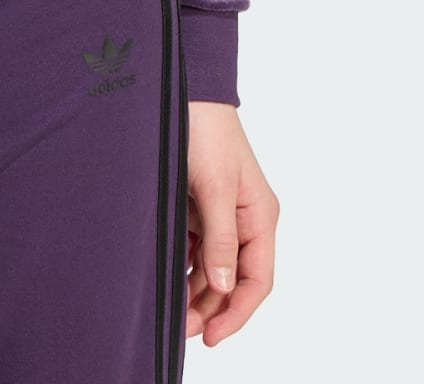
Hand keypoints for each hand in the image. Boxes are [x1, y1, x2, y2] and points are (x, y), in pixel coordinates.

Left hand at [184, 102, 277, 346]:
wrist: (179, 87)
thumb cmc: (204, 130)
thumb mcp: (215, 186)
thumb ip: (221, 237)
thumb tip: (225, 285)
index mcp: (259, 217)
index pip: (257, 280)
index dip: (237, 312)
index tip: (212, 336)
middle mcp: (243, 219)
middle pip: (231, 279)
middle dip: (209, 306)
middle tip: (179, 327)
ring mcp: (219, 213)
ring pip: (210, 267)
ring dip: (193, 290)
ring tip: (168, 310)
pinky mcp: (196, 205)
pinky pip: (192, 247)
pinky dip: (181, 265)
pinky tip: (164, 278)